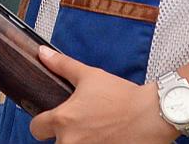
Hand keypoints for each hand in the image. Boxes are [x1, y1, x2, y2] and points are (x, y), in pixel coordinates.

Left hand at [27, 47, 178, 143]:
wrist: (152, 115)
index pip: (36, 129)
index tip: (51, 121)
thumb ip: (62, 65)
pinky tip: (104, 140)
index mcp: (64, 120)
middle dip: (62, 137)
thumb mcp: (89, 76)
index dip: (42, 123)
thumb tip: (43, 53)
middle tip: (79, 127)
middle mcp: (71, 142)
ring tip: (93, 133)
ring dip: (76, 143)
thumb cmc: (122, 96)